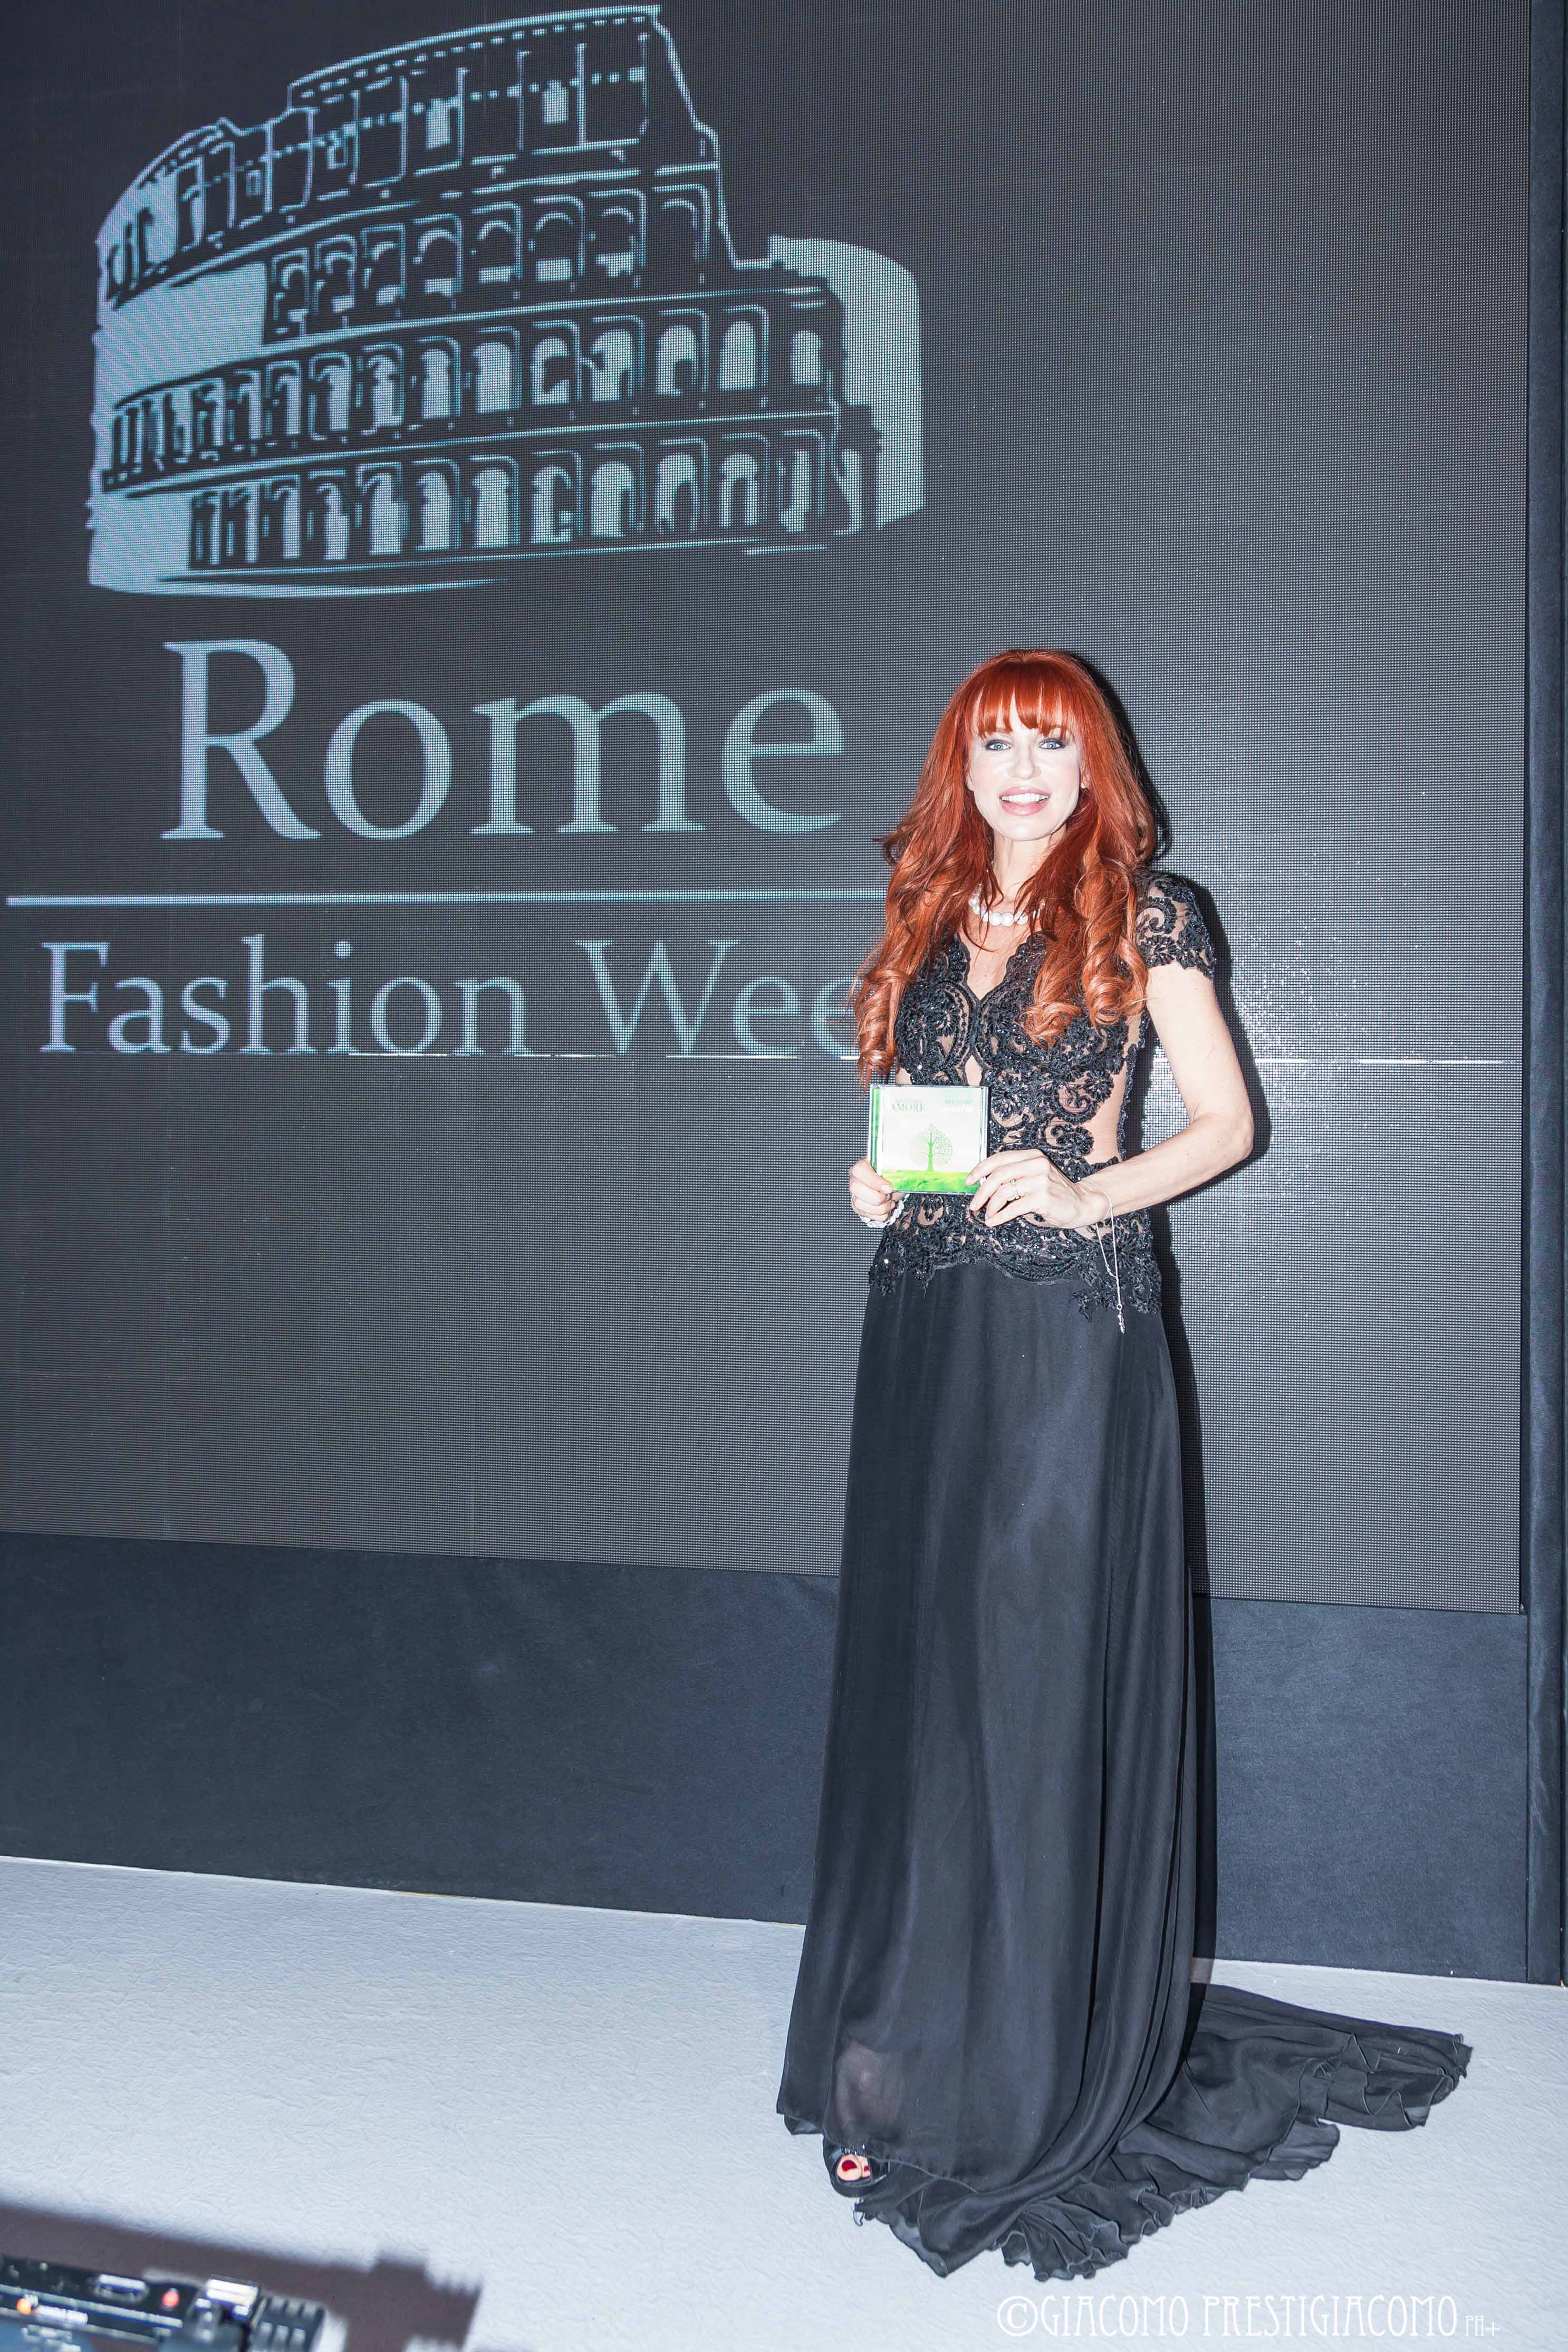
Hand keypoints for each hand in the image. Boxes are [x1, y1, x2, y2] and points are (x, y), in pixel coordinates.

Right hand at [848, 1156, 901, 1227]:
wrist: (893, 1189)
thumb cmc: (892, 1178)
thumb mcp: (895, 1172)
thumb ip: (894, 1172)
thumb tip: (900, 1176)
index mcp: (862, 1166)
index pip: (859, 1170)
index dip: (874, 1181)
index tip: (888, 1188)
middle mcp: (855, 1179)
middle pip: (856, 1188)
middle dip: (877, 1197)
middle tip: (889, 1195)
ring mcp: (854, 1194)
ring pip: (859, 1204)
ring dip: (880, 1207)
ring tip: (889, 1202)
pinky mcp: (857, 1208)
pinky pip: (866, 1215)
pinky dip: (880, 1214)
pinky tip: (886, 1207)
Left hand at [966, 1148, 1099, 1227]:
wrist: (1081, 1203)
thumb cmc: (1054, 1192)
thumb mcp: (1035, 1176)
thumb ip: (1015, 1175)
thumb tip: (984, 1184)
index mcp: (1032, 1156)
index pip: (999, 1159)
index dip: (980, 1170)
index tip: (968, 1181)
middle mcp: (1036, 1164)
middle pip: (998, 1175)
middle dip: (981, 1191)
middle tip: (974, 1204)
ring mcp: (1040, 1180)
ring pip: (1004, 1192)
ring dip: (991, 1206)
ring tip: (987, 1215)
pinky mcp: (1042, 1197)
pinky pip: (1013, 1208)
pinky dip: (1000, 1216)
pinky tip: (994, 1221)